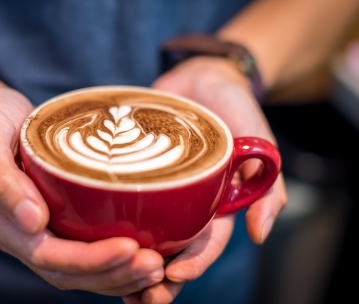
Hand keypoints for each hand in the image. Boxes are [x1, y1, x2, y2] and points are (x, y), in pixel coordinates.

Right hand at [0, 87, 164, 295]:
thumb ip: (1, 178)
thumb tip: (32, 222)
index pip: (45, 255)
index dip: (88, 260)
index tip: (129, 249)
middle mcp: (18, 233)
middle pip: (66, 272)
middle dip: (111, 273)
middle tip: (154, 265)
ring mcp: (35, 230)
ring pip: (76, 270)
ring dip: (116, 275)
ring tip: (156, 267)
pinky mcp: (53, 220)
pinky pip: (81, 250)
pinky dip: (111, 261)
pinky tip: (140, 254)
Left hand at [123, 56, 286, 302]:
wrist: (202, 76)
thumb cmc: (235, 108)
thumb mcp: (261, 144)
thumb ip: (268, 186)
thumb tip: (261, 235)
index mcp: (215, 205)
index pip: (205, 243)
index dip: (192, 263)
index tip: (173, 274)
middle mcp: (185, 204)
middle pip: (172, 250)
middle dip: (158, 279)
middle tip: (141, 298)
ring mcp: (157, 190)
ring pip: (144, 235)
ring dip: (130, 263)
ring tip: (113, 286)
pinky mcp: (131, 172)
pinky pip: (120, 201)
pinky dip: (108, 224)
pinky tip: (90, 241)